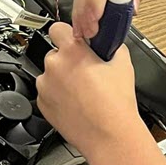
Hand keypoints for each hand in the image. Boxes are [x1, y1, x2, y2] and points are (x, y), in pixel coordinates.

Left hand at [36, 22, 144, 161]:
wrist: (109, 136)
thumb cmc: (116, 104)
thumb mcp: (123, 65)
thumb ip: (112, 46)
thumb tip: (109, 42)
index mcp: (72, 51)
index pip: (57, 28)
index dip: (67, 34)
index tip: (73, 40)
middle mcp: (54, 66)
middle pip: (55, 53)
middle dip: (68, 59)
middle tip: (85, 71)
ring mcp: (45, 85)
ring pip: (50, 74)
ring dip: (61, 78)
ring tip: (81, 91)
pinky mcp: (42, 103)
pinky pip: (47, 92)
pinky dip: (57, 95)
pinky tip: (75, 103)